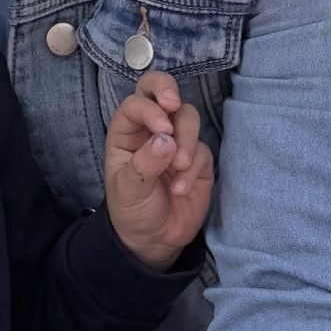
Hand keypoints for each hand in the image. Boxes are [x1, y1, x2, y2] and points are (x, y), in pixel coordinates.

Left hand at [104, 73, 212, 270]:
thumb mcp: (127, 189)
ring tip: (178, 167)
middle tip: (173, 105)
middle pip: (162, 91)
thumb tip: (167, 141)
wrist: (154, 239)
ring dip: (186, 139)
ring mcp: (177, 142)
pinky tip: (180, 189)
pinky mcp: (198, 159)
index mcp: (127, 131)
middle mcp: (153, 130)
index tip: (162, 128)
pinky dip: (193, 168)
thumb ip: (144, 164)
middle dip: (168, 90)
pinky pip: (202, 150)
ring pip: (189, 117)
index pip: (137, 103)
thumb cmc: (131, 209)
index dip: (150, 108)